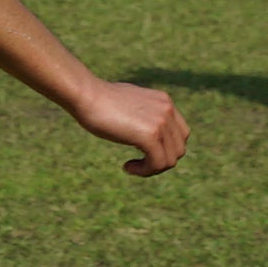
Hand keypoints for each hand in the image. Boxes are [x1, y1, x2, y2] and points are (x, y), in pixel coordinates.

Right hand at [71, 79, 187, 175]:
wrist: (86, 95)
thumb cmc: (98, 100)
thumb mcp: (128, 104)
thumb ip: (142, 114)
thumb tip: (142, 129)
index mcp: (164, 101)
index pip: (181, 134)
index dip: (166, 149)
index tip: (144, 152)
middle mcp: (168, 110)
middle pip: (179, 149)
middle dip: (160, 161)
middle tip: (138, 163)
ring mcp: (161, 122)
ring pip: (170, 160)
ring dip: (151, 169)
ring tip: (131, 166)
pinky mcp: (150, 135)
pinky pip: (158, 163)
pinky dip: (144, 171)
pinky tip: (127, 166)